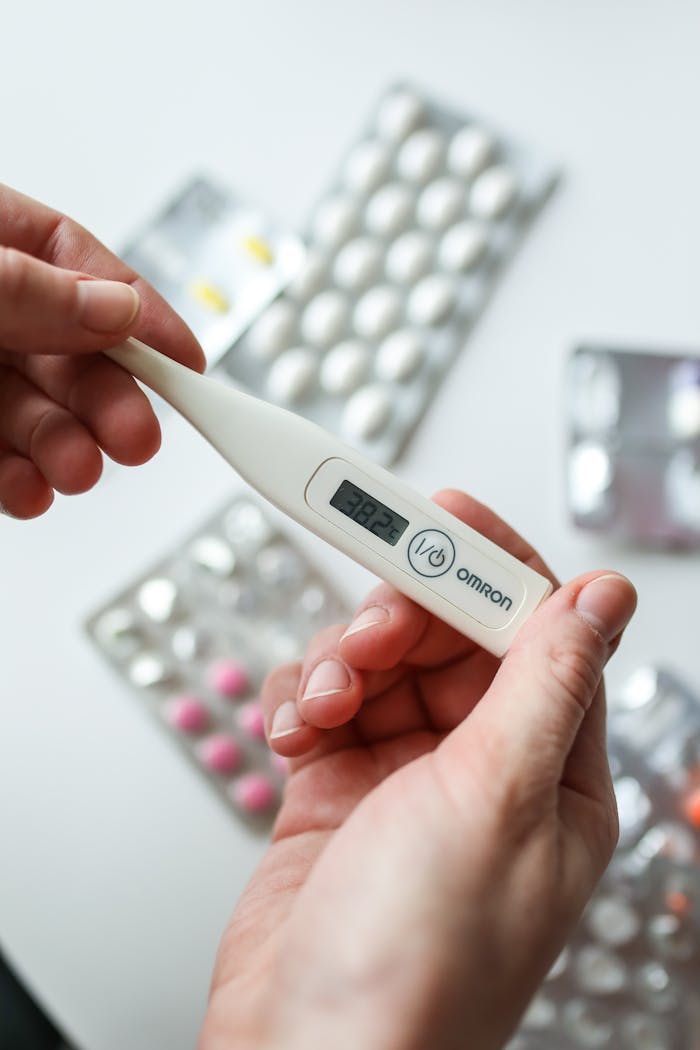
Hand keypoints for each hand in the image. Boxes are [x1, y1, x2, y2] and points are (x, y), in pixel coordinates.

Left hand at [0, 184, 203, 517]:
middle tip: (137, 437)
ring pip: (33, 411)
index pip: (77, 263)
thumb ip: (25, 287)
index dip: (139, 312)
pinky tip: (33, 491)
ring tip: (81, 472)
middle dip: (108, 401)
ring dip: (67, 447)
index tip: (186, 357)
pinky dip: (17, 480)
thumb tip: (112, 308)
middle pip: (66, 352)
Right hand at [200, 491, 636, 1049]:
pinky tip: (298, 733)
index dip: (490, 567)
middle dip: (399, 621)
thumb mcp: (496, 799)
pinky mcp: (340, 786)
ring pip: (379, 663)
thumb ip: (545, 682)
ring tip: (327, 703)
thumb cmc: (416, 964)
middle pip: (446, 637)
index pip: (534, 633)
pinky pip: (328, 702)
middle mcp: (484, 771)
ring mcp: (407, 778)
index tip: (441, 516)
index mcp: (551, 774)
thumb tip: (603, 598)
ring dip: (343, 664)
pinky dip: (306, 701)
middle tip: (366, 631)